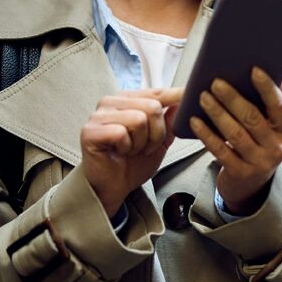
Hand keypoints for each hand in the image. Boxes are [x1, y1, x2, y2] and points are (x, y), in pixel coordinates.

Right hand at [80, 87, 182, 217]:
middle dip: (156, 133)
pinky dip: (126, 147)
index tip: (191, 94)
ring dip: (141, 142)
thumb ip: (169, 121)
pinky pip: (121, 133)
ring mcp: (98, 115)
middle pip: (152, 106)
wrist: (113, 188)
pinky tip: (119, 152)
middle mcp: (111, 102)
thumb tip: (182, 101)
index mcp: (127, 100)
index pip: (157, 93)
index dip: (175, 96)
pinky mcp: (90, 131)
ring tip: (131, 150)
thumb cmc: (131, 164)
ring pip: (139, 119)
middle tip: (145, 148)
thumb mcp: (158, 141)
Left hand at [191, 67, 281, 215]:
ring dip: (217, 113)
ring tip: (203, 97)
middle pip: (253, 118)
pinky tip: (195, 121)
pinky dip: (207, 135)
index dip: (267, 88)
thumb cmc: (259, 146)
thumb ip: (274, 103)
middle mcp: (277, 148)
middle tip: (215, 82)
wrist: (251, 185)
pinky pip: (220, 151)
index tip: (253, 70)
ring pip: (235, 134)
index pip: (278, 106)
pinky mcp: (240, 173)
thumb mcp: (271, 128)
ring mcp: (259, 163)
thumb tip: (281, 78)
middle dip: (233, 98)